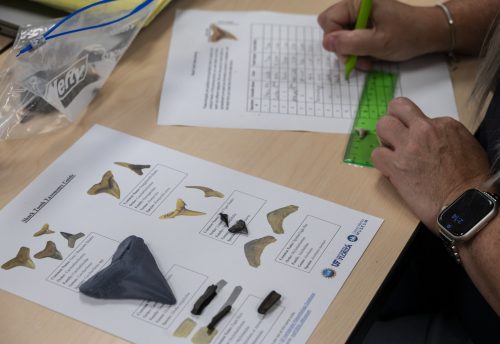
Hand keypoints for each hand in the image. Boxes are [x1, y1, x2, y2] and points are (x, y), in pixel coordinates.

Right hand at [317, 0, 448, 68]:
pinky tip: (370, 57)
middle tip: (357, 60)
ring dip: (350, 53)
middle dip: (341, 48)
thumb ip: (351, 43)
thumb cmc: (408, 35)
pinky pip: (350, 40)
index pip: (328, 20)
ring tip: (367, 60)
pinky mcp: (364, 26)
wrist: (429, 34)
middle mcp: (355, 7)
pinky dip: (357, 52)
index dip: (334, 40)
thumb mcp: (379, 42)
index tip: (348, 54)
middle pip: (331, 28)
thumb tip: (327, 43)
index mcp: (358, 3)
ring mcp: (359, 17)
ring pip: (340, 37)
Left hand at [372, 97, 490, 232]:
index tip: (413, 137)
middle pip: (395, 108)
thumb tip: (432, 138)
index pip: (417, 114)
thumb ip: (445, 136)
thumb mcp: (467, 146)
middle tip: (395, 137)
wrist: (466, 206)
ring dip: (384, 139)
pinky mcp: (395, 165)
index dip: (412, 126)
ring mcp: (408, 147)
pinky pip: (376, 154)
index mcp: (445, 124)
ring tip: (392, 153)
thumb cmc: (472, 182)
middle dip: (393, 121)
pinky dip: (381, 162)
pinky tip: (391, 170)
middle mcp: (424, 130)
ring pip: (382, 126)